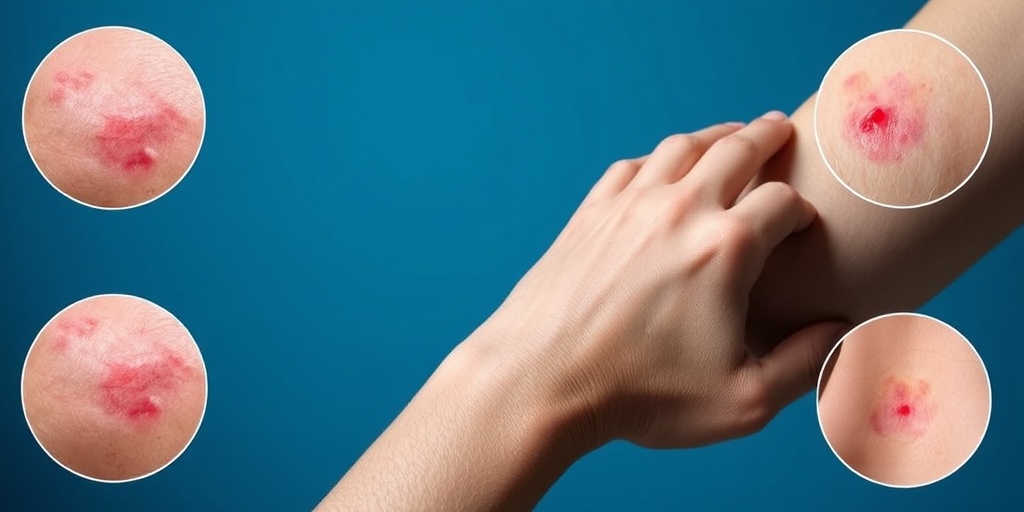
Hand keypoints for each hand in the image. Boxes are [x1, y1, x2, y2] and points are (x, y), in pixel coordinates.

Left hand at [472, 112, 846, 449]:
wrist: (541, 381)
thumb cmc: (640, 397)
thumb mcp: (742, 401)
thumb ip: (804, 363)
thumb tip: (838, 327)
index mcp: (726, 248)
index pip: (783, 201)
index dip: (801, 209)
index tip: (801, 224)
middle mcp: (679, 210)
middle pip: (736, 149)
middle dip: (767, 136)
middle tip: (783, 127)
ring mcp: (628, 205)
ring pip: (681, 146)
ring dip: (714, 136)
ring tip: (732, 134)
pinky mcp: (590, 213)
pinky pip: (630, 166)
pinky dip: (657, 159)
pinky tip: (663, 169)